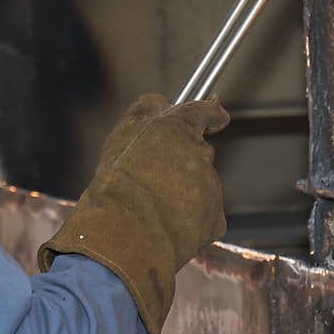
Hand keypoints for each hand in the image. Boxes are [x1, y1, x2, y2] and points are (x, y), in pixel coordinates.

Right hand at [38, 93, 228, 333]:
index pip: (205, 111)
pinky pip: (207, 215)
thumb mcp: (122, 137)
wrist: (125, 232)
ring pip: (201, 184)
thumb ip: (145, 112)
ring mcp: (210, 183)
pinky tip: (168, 227)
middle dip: (185, 162)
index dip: (212, 114)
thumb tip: (161, 101)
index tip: (217, 117)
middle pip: (199, 151)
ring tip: (153, 208)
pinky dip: (193, 221)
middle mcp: (199, 151)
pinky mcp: (216, 214)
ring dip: (185, 193)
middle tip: (157, 180)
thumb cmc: (116, 184)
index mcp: (176, 127)